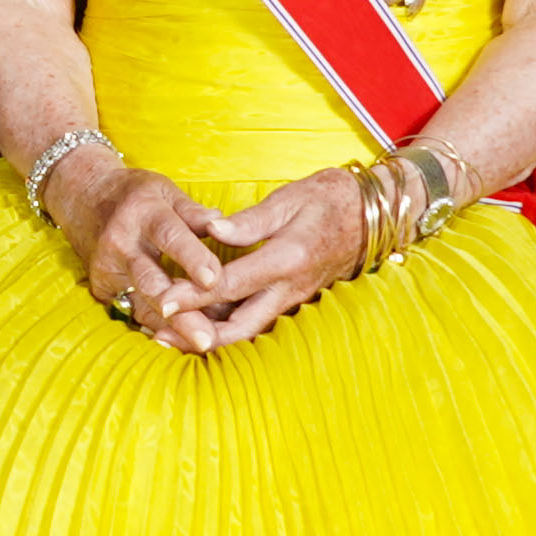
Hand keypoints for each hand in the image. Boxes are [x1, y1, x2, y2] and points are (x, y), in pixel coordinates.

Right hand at [47, 150, 226, 344]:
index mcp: (143, 212)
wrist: (81, 195)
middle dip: (180, 311)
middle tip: (206, 336)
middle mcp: (121, 242)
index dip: (192, 258)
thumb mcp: (165, 190)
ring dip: (173, 327)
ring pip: (142, 303)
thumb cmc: (134, 194)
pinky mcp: (101, 287)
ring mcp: (107, 268)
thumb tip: (223, 224)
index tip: (214, 280)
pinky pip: (133, 311)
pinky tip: (183, 342)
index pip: (170, 236)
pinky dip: (159, 327)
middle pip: (152, 281)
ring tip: (200, 346)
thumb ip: (194, 212)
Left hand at [172, 170, 375, 350]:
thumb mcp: (290, 198)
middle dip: (198, 336)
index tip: (162, 301)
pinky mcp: (293, 300)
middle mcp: (290, 288)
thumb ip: (250, 220)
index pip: (231, 284)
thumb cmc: (331, 199)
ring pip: (248, 330)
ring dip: (210, 337)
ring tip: (169, 336)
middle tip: (159, 335)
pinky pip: (257, 321)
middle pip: (240, 327)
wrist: (375, 215)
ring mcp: (293, 298)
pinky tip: (198, 323)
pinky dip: (227, 327)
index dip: (193, 296)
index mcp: (286, 259)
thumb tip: (211, 230)